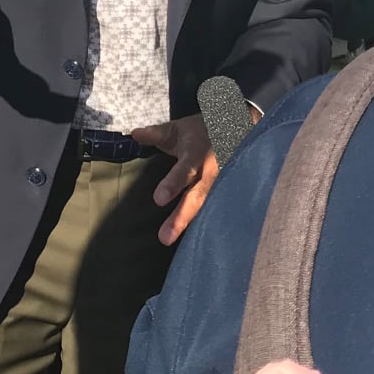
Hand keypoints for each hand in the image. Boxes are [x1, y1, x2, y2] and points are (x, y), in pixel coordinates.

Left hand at [128, 113, 217, 245]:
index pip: (185, 171)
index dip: (173, 184)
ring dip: (190, 225)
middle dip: (181, 218)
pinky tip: (193, 244)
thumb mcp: (180, 129)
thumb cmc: (203, 132)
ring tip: (171, 241)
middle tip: (165, 237)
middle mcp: (211, 173)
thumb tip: (134, 134)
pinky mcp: (226, 194)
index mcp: (197, 155)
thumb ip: (156, 134)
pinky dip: (204, 227)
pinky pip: (215, 212)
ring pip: (206, 209)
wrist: (239, 129)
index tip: (158, 200)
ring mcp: (221, 186)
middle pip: (197, 197)